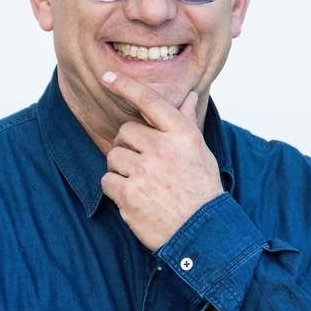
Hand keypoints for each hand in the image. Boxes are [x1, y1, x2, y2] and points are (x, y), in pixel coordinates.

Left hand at [101, 72, 222, 250]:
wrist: (203, 233)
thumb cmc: (202, 190)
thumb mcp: (200, 152)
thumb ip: (187, 122)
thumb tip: (189, 96)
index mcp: (182, 134)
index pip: (149, 101)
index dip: (126, 85)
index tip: (107, 77)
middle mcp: (163, 149)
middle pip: (124, 132)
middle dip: (128, 147)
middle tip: (144, 164)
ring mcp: (145, 172)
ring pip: (113, 157)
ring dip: (121, 169)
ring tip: (143, 184)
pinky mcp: (129, 194)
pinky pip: (107, 180)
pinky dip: (115, 189)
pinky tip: (134, 197)